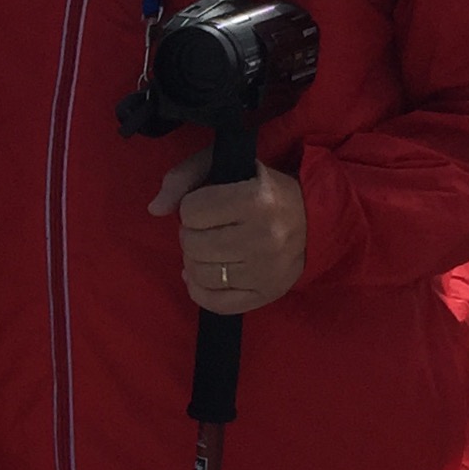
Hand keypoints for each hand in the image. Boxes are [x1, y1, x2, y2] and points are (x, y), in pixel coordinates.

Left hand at [149, 150, 307, 315]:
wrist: (314, 216)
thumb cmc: (261, 186)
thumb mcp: (224, 165)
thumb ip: (184, 177)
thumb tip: (155, 209)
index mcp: (256, 200)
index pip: (191, 211)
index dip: (191, 207)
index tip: (206, 205)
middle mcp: (265, 238)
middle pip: (193, 245)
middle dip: (191, 234)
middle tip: (206, 228)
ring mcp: (267, 270)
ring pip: (200, 274)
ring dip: (194, 260)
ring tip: (208, 248)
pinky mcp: (268, 293)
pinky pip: (216, 303)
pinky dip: (199, 290)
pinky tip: (201, 275)